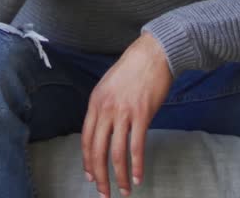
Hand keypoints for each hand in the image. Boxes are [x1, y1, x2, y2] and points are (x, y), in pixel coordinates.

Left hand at [81, 32, 172, 195]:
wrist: (153, 54)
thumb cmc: (132, 69)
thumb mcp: (108, 86)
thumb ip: (103, 107)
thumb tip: (103, 129)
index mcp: (95, 103)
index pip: (86, 139)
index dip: (87, 161)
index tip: (90, 176)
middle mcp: (106, 110)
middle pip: (98, 150)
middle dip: (99, 175)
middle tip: (103, 192)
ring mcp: (123, 113)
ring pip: (116, 153)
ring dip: (119, 176)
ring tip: (124, 190)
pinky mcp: (142, 115)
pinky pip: (136, 147)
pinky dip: (137, 165)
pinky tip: (138, 177)